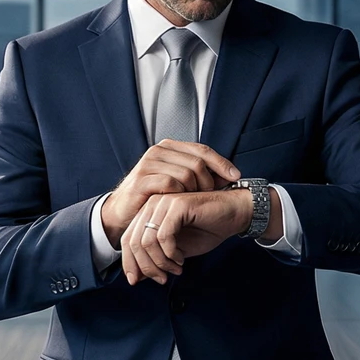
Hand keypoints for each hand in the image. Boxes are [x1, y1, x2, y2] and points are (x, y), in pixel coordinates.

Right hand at [102, 140, 239, 247]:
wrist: (123, 212)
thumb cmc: (153, 197)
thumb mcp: (179, 182)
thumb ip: (200, 175)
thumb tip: (230, 175)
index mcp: (169, 147)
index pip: (202, 150)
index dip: (222, 163)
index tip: (236, 177)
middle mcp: (158, 151)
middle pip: (197, 162)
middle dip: (209, 181)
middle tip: (210, 196)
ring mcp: (148, 164)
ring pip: (187, 173)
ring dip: (196, 191)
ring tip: (194, 203)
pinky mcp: (142, 180)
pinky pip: (172, 184)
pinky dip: (181, 195)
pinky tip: (181, 205)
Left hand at [120, 190, 251, 284]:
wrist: (234, 214)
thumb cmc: (207, 230)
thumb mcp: (176, 252)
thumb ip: (155, 260)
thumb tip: (135, 277)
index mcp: (149, 213)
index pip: (127, 239)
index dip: (129, 263)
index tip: (137, 281)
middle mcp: (152, 205)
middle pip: (134, 242)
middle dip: (146, 267)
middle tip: (162, 279)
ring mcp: (164, 203)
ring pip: (147, 241)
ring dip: (161, 262)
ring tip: (176, 269)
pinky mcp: (177, 205)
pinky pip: (164, 236)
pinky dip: (170, 253)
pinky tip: (181, 259)